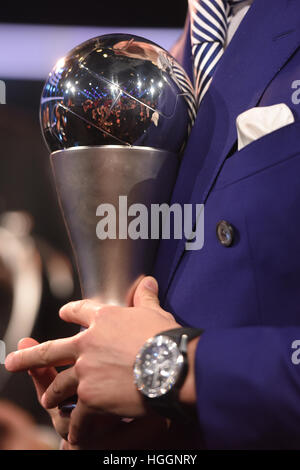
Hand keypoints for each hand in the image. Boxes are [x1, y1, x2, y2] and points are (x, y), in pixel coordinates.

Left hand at [6, 276, 180, 445]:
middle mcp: (86, 343)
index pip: (79, 312)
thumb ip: (145, 297)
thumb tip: (147, 280)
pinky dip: (77, 425)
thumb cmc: (166, 337)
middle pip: (50, 350)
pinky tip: (75, 432)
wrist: (172, 366)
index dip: (69, 312)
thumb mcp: (154, 313)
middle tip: (11, 361)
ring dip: (52, 393)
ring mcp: (85, 371)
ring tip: (46, 399)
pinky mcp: (90, 397)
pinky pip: (78, 415)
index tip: (62, 313)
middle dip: (29, 357)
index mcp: (102, 319)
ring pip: (59, 385)